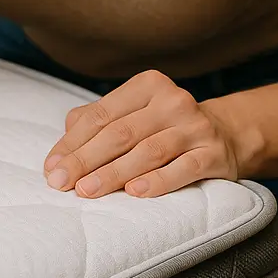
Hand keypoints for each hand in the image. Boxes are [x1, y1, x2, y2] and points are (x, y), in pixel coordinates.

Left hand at [43, 70, 240, 198]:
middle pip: (120, 132)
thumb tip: (62, 149)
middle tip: (61, 183)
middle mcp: (172, 100)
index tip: (51, 167)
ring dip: (114, 173)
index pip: (101, 115)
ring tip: (87, 191)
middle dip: (86, 159)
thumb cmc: (163, 127)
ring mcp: (195, 126)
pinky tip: (135, 192)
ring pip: (148, 151)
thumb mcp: (132, 114)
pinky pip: (183, 168)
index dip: (73, 143)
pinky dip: (158, 181)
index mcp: (147, 85)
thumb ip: (95, 122)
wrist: (226, 135)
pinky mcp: (213, 154)